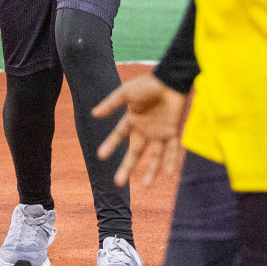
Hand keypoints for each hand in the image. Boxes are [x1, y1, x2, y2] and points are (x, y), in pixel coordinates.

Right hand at [92, 73, 187, 187]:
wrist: (169, 79)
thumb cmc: (147, 84)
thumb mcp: (125, 93)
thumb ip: (111, 104)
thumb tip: (94, 114)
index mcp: (132, 121)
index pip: (119, 136)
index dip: (110, 146)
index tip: (100, 156)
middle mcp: (145, 130)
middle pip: (135, 153)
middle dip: (127, 167)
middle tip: (118, 183)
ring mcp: (159, 133)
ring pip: (154, 156)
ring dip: (150, 171)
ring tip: (146, 186)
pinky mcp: (173, 132)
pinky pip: (172, 149)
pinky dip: (171, 159)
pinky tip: (168, 172)